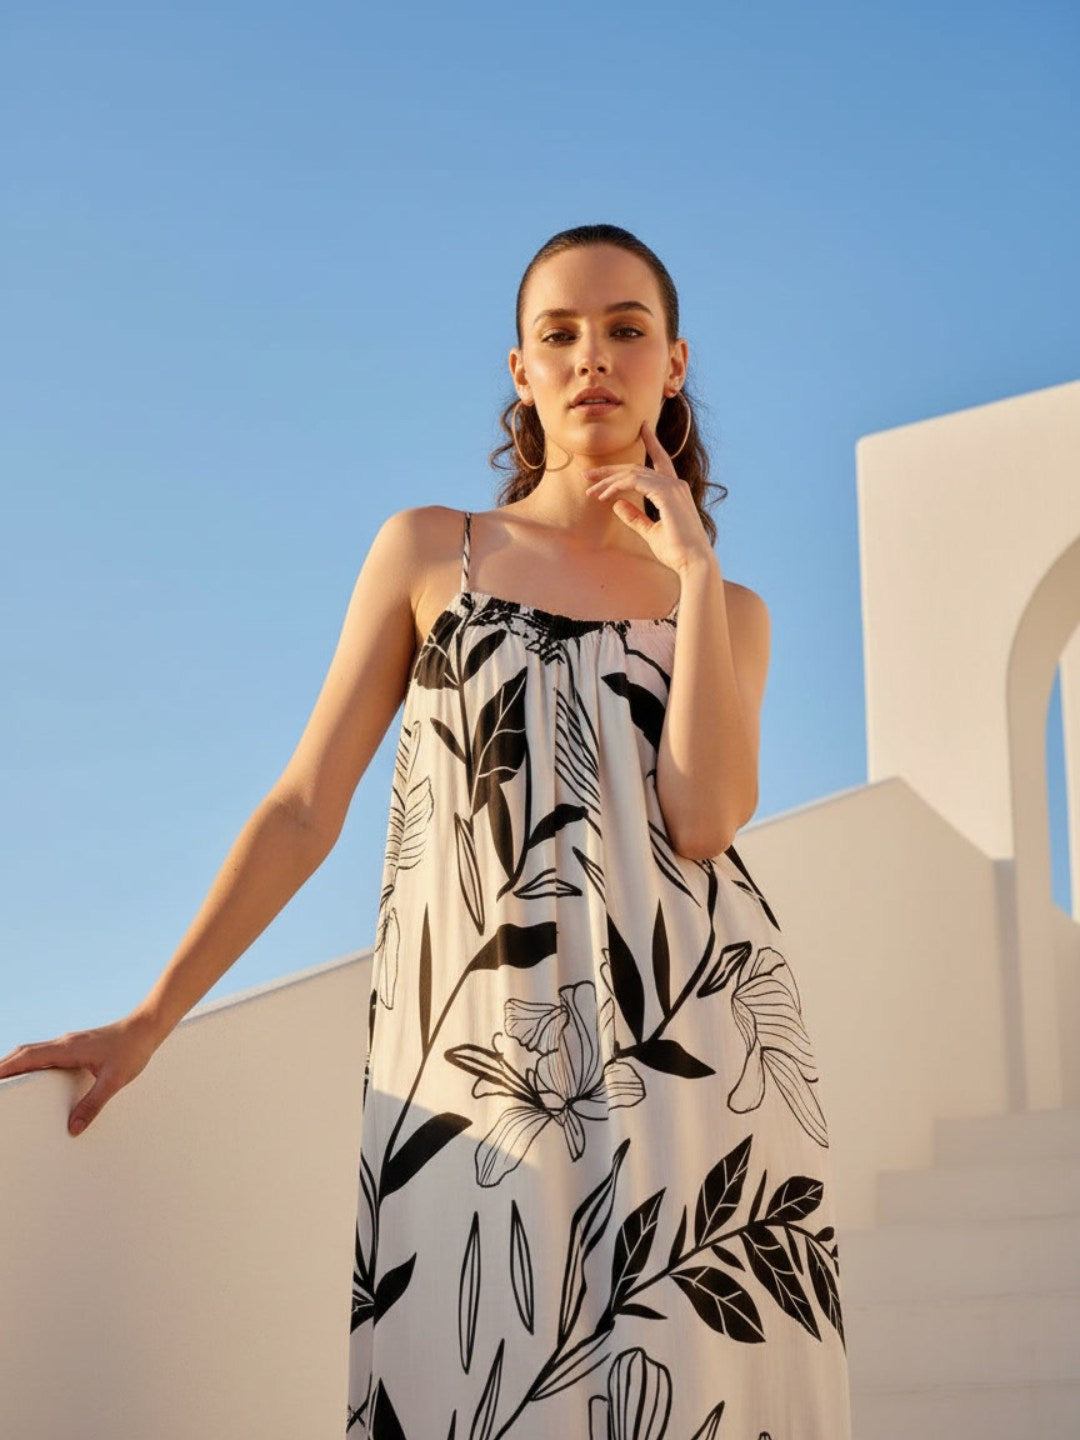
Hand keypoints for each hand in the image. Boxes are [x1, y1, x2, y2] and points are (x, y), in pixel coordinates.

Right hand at [0, 1010, 163, 1136]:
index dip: (4, 1069)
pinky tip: (30, 1074)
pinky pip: (44, 1053)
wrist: (146, 1028)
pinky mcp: (75, 1046)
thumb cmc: (132, 1050)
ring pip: (32, 1051)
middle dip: (3, 1067)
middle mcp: (63, 1043)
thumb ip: (93, 1104)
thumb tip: (73, 1128)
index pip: (26, 1057)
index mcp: (66, 1049)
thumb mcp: (114, 1080)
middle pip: (22, 1053)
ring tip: (2, 1081)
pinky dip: (29, 1062)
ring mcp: (68, 1043)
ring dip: (15, 1064)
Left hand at [583, 419, 712, 574]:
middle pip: (638, 467)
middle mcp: (675, 484)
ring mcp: (672, 487)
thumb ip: (634, 517)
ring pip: (633, 473)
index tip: (643, 427)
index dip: (652, 442)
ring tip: (590, 490)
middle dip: (611, 470)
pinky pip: (634, 482)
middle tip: (588, 475)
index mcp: (675, 490)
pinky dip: (616, 487)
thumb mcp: (650, 532)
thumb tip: (617, 504)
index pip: (661, 460)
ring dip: (608, 481)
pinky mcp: (666, 494)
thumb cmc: (676, 551)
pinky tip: (603, 496)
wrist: (693, 563)